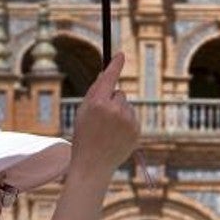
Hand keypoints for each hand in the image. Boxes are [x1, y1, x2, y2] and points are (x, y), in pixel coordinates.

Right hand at [70, 53, 139, 175]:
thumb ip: (94, 93)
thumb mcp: (83, 112)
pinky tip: (116, 136)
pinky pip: (132, 117)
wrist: (93, 165)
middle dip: (112, 100)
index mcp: (98, 103)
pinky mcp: (136, 130)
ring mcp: (127, 120)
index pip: (109, 78)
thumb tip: (105, 75)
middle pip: (119, 93)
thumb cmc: (84, 137)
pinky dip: (126, 123)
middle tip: (101, 119)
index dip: (115, 65)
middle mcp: (115, 109)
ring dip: (120, 112)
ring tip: (108, 131)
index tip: (121, 54)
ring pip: (127, 106)